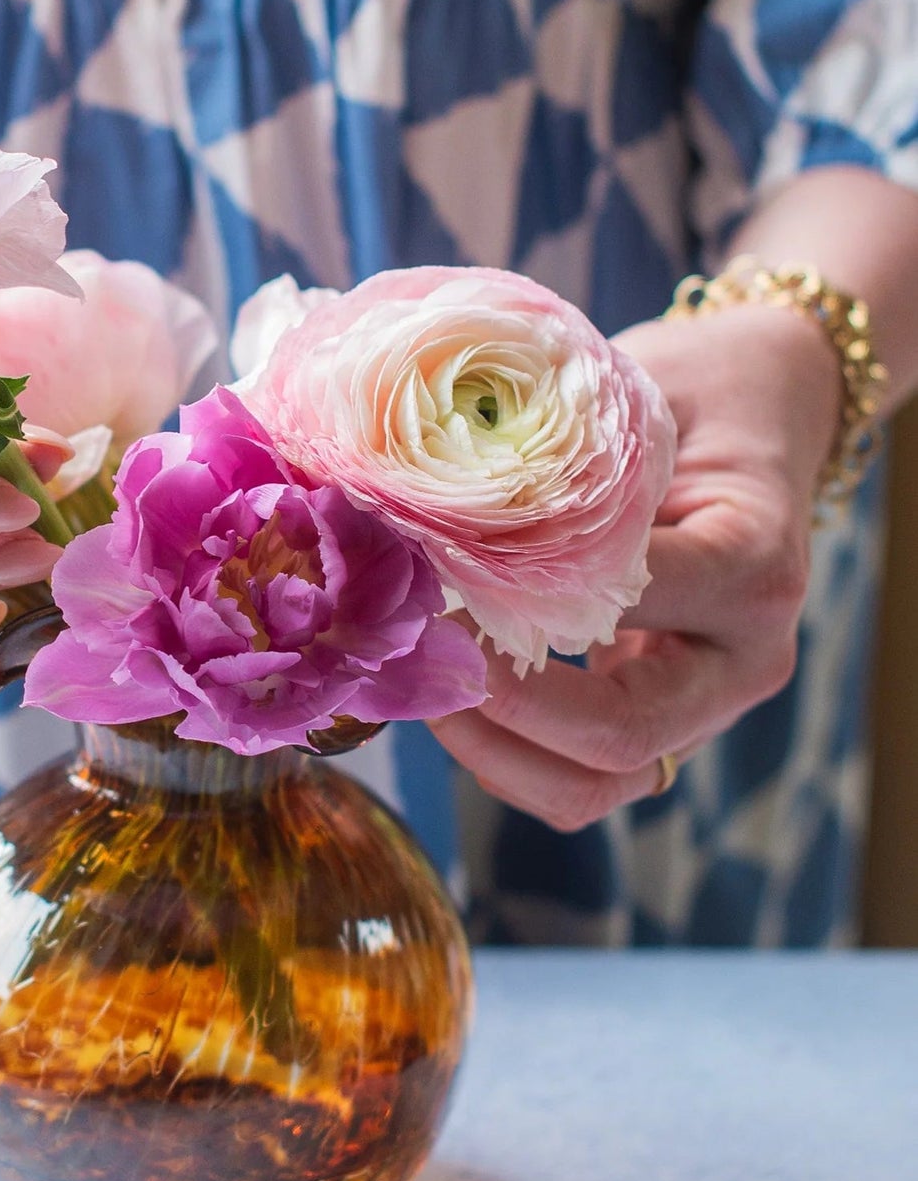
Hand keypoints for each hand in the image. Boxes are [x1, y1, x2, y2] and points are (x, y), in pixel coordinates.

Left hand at [427, 302, 841, 830]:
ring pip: (598, 786)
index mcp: (751, 565)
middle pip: (620, 737)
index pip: (625, 607)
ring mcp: (708, 705)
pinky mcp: (665, 725)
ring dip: (494, 754)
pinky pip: (582, 780)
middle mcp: (743, 657)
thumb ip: (563, 458)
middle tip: (421, 658)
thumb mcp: (639, 394)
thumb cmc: (695, 393)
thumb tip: (428, 510)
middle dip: (499, 711)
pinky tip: (452, 703)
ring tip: (423, 692)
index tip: (434, 580)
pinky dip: (505, 757)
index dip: (515, 606)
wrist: (760, 416)